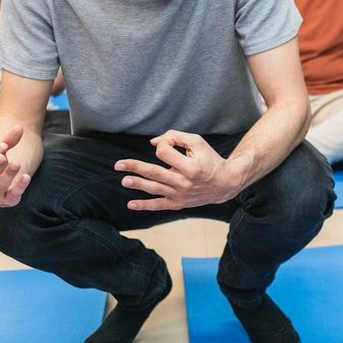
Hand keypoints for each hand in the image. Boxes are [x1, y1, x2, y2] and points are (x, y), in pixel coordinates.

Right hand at [0, 124, 32, 206]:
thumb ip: (7, 140)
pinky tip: (26, 176)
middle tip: (3, 156)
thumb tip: (19, 127)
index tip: (4, 145)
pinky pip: (13, 195)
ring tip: (16, 163)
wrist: (3, 183)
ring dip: (8, 175)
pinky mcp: (7, 202)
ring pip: (0, 186)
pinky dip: (20, 186)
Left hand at [116, 131, 241, 211]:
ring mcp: (180, 195)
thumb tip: (153, 143)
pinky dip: (144, 205)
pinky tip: (131, 204)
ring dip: (137, 184)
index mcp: (190, 167)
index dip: (162, 144)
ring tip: (124, 180)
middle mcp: (184, 182)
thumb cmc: (210, 160)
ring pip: (154, 189)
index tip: (167, 143)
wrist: (225, 183)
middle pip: (154, 172)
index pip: (165, 153)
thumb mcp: (197, 142)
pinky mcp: (178, 203)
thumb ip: (175, 137)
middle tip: (118, 164)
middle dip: (135, 167)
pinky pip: (159, 205)